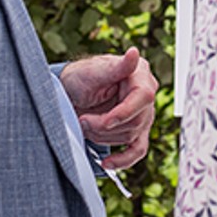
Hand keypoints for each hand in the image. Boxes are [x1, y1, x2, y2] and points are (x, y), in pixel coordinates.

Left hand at [59, 48, 158, 169]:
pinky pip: (137, 150)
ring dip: (103, 136)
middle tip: (83, 119)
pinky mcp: (135, 132)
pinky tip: (108, 163)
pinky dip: (123, 160)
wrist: (71, 92)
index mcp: (139, 76)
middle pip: (135, 121)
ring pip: (131, 136)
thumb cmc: (81, 77)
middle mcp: (145, 95)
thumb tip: (134, 53)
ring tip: (86, 124)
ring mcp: (142, 115)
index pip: (143, 98)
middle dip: (105, 126)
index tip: (104, 121)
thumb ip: (116, 67)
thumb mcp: (93, 71)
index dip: (124, 113)